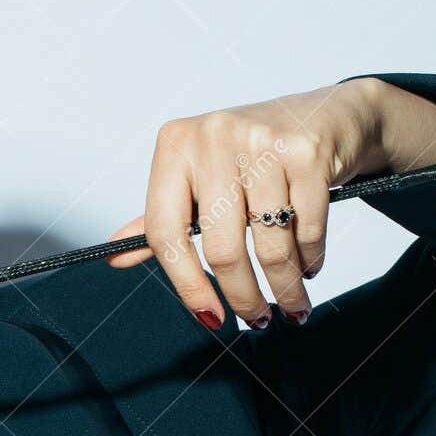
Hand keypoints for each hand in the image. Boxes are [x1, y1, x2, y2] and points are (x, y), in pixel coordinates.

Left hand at [104, 78, 387, 330]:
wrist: (321, 114)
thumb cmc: (250, 155)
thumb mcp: (198, 177)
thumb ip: (162, 219)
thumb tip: (114, 259)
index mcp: (174, 146)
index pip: (165, 232)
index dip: (186, 285)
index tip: (209, 318)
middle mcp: (213, 138)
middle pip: (221, 247)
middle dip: (244, 296)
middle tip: (257, 321)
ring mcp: (262, 142)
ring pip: (270, 244)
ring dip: (285, 286)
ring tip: (292, 305)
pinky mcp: (306, 153)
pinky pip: (307, 228)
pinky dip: (310, 259)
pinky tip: (310, 267)